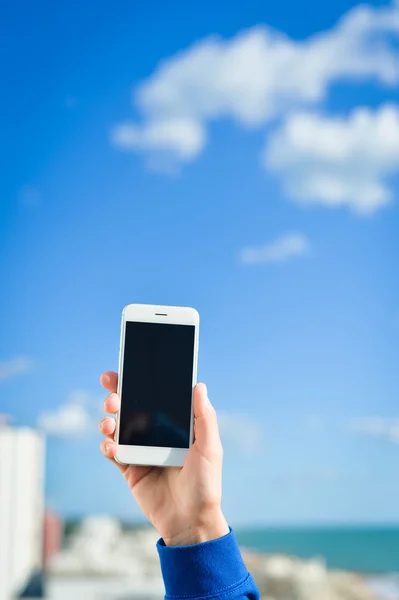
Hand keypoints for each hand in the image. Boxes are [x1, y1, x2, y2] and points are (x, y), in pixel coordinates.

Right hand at [99, 372, 228, 546]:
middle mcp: (155, 433)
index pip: (154, 397)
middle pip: (130, 407)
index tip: (125, 370)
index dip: (138, 383)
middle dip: (116, 395)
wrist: (190, 521)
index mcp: (174, 424)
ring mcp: (140, 449)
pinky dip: (107, 446)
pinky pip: (112, 451)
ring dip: (108, 419)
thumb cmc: (205, 483)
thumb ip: (205, 417)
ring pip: (117, 426)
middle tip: (112, 392)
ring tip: (109, 421)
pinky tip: (110, 446)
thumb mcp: (210, 447)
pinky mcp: (129, 468)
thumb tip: (199, 384)